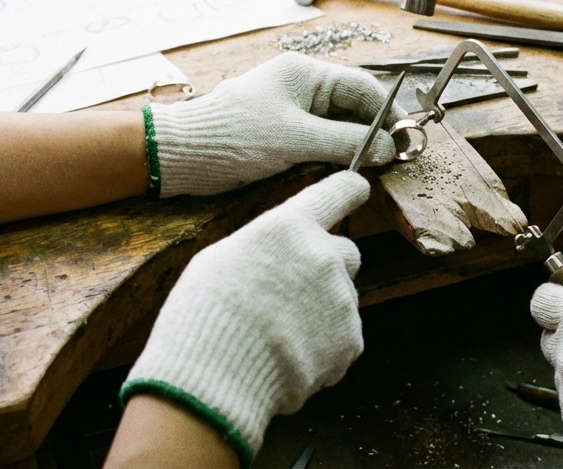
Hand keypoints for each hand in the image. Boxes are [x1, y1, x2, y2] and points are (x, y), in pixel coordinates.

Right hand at [121, 171, 369, 465]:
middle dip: (329, 265)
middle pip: (347, 250)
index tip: (358, 187)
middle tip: (294, 290)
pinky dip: (325, 346)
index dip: (349, 189)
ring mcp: (341, 299)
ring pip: (342, 297)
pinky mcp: (350, 340)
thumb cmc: (205, 314)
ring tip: (280, 334)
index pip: (336, 192)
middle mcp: (324, 256)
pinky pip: (343, 336)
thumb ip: (264, 247)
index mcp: (290, 227)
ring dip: (322, 309)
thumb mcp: (220, 259)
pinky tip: (290, 357)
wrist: (218, 376)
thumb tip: (278, 254)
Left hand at [146, 52, 405, 197]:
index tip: (405, 142)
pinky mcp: (281, 135)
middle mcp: (301, 88)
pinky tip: (341, 173)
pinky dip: (333, 157)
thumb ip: (346, 142)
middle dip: (373, 133)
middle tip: (392, 162)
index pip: (363, 87)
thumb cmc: (233, 137)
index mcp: (305, 74)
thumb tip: (389, 148)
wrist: (179, 156)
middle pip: (353, 108)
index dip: (388, 114)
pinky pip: (319, 143)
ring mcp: (291, 111)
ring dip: (354, 148)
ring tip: (370, 170)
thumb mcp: (296, 139)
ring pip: (338, 128)